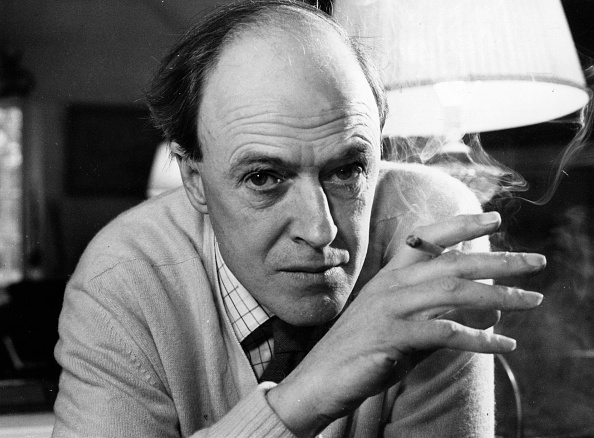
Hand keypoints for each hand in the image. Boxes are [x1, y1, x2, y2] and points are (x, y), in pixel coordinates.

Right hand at [266, 212, 545, 436]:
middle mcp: (390, 287)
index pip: (426, 239)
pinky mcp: (391, 338)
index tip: (495, 217)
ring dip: (500, 296)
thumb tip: (479, 311)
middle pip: (451, 263)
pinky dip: (480, 340)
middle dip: (499, 260)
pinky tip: (504, 346)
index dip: (461, 225)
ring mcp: (389, 310)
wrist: (319, 380)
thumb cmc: (361, 352)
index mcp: (389, 277)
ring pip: (453, 292)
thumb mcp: (400, 325)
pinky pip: (445, 334)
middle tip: (537, 261)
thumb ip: (433, 313)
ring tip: (533, 300)